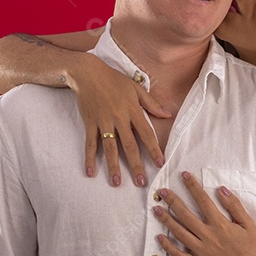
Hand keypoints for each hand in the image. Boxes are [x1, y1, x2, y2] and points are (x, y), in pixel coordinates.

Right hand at [71, 54, 171, 186]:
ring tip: (117, 182)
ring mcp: (103, 122)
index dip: (153, 149)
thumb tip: (168, 115)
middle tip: (141, 182)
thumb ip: (152, 103)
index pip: (146, 133)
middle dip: (136, 165)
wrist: (87, 73)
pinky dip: (89, 158)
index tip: (160, 164)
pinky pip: (90, 143)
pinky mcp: (89, 123)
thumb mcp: (136, 88)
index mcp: (133, 110)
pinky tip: (90, 172)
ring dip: (113, 166)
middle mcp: (119, 118)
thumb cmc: (114, 80)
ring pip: (110, 148)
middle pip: (129, 145)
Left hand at [152, 171, 255, 255]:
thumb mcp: (248, 224)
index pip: (203, 201)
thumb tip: (221, 189)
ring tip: (156, 209)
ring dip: (166, 220)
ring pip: (180, 233)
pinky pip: (180, 255)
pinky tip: (160, 238)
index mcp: (221, 225)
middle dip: (173, 201)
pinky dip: (168, 247)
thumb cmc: (252, 249)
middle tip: (162, 191)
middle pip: (186, 215)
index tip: (184, 176)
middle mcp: (209, 237)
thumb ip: (234, 206)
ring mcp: (202, 252)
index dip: (193, 186)